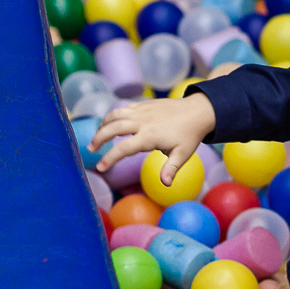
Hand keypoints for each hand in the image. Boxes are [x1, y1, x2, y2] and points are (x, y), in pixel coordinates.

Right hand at [87, 94, 216, 185]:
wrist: (199, 111)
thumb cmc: (190, 135)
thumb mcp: (183, 154)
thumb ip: (171, 168)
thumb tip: (165, 184)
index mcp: (150, 136)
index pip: (123, 148)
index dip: (110, 158)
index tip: (101, 167)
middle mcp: (142, 122)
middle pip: (112, 128)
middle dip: (98, 138)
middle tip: (90, 149)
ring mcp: (141, 111)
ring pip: (114, 115)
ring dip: (102, 125)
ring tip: (97, 137)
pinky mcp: (143, 105)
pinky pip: (122, 109)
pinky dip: (112, 117)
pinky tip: (110, 125)